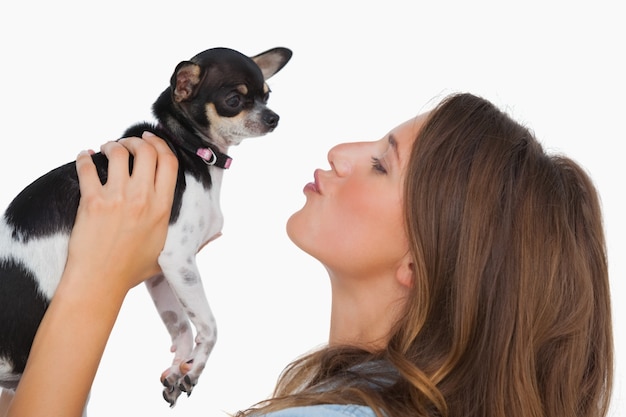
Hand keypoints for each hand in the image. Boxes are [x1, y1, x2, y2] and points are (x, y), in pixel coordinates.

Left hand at [6, 132, 177, 416]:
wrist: (100, 282)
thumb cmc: (132, 270)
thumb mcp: (169, 254)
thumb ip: (195, 242)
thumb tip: (219, 234)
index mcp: (162, 208)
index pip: (169, 162)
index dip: (160, 144)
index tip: (151, 140)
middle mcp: (142, 199)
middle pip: (146, 151)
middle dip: (136, 141)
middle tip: (128, 144)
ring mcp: (117, 198)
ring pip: (117, 153)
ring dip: (112, 145)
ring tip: (107, 149)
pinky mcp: (92, 202)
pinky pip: (87, 167)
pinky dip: (84, 157)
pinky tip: (85, 157)